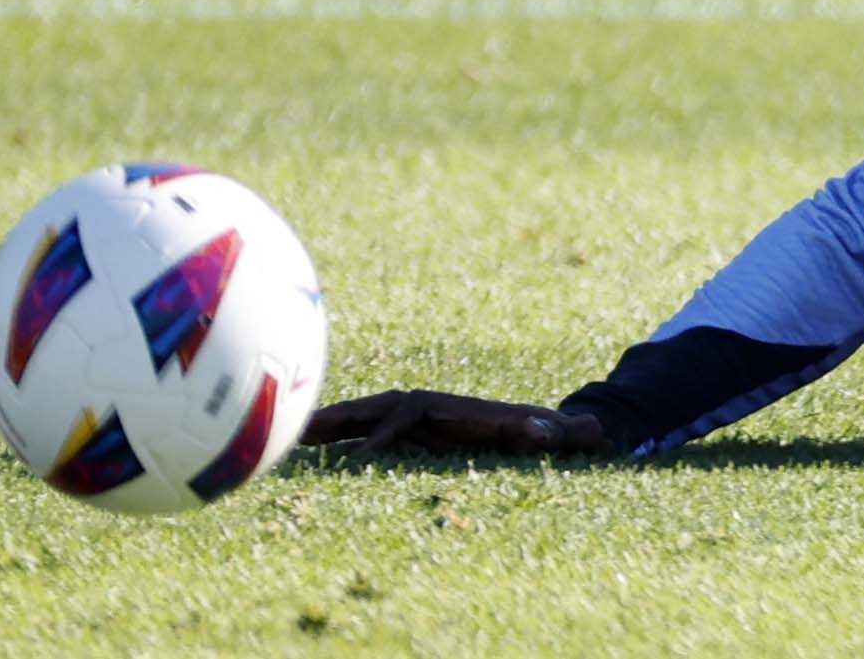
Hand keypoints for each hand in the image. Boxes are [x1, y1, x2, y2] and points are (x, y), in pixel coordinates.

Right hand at [305, 390, 611, 459]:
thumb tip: (586, 428)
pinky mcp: (399, 433)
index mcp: (451, 406)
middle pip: (372, 408)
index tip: (361, 457)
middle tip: (295, 431)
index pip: (409, 412)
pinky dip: (328, 442)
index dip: (386, 433)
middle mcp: (423, 406)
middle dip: (336, 418)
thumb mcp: (552, 431)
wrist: (530, 424)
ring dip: (322, 428)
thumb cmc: (540, 430)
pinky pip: (356, 437)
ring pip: (357, 420)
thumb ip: (566, 431)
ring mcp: (408, 418)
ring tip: (277, 441)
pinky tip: (295, 453)